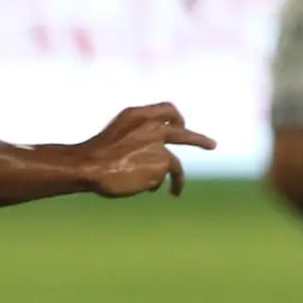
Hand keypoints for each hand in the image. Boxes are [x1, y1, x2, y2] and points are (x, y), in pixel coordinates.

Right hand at [69, 103, 215, 197]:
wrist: (89, 165)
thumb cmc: (97, 152)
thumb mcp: (119, 132)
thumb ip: (139, 135)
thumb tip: (159, 154)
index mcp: (138, 114)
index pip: (168, 110)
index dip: (177, 119)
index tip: (182, 126)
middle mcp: (153, 127)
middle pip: (183, 134)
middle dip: (200, 140)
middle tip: (213, 145)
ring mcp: (160, 146)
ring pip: (175, 165)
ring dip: (178, 180)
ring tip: (176, 191)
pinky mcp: (162, 165)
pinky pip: (160, 178)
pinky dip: (154, 185)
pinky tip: (144, 189)